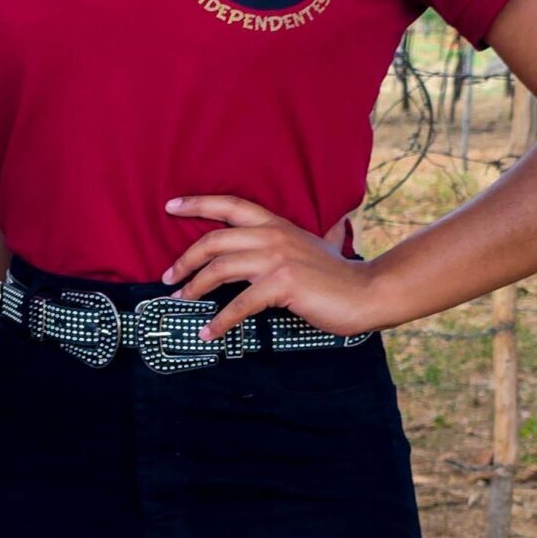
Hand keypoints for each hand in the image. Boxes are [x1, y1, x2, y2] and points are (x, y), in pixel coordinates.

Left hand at [163, 197, 379, 340]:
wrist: (366, 292)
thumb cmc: (340, 275)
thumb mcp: (320, 244)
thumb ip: (315, 233)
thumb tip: (333, 225)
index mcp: (277, 224)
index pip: (231, 205)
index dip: (198, 203)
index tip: (171, 207)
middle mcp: (273, 236)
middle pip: (214, 240)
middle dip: (185, 260)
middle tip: (169, 277)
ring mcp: (277, 259)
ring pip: (220, 269)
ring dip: (194, 288)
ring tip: (181, 302)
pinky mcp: (282, 284)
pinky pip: (239, 304)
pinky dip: (220, 322)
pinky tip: (208, 333)